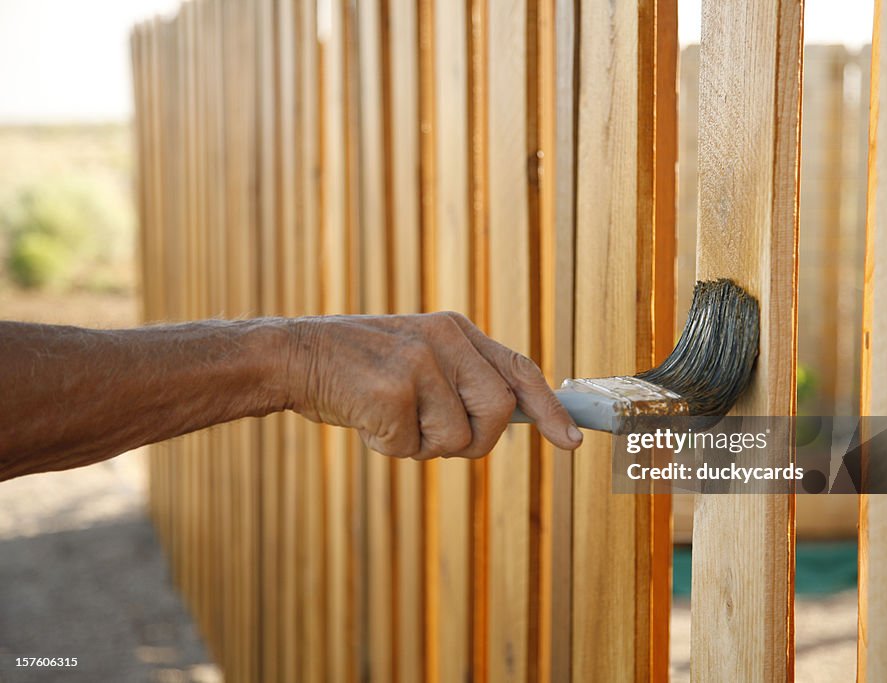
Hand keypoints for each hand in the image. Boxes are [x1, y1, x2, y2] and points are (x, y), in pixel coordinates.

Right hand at [283, 312, 582, 458]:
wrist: (294, 356)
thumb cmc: (358, 368)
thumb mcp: (418, 357)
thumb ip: (461, 379)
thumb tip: (512, 416)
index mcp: (456, 330)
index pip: (519, 369)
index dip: (549, 409)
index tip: (571, 443)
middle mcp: (445, 339)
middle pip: (500, 412)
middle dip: (474, 441)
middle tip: (433, 437)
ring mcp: (420, 362)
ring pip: (458, 439)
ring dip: (424, 446)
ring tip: (389, 418)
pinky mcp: (393, 390)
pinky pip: (411, 448)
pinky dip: (388, 448)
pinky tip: (365, 419)